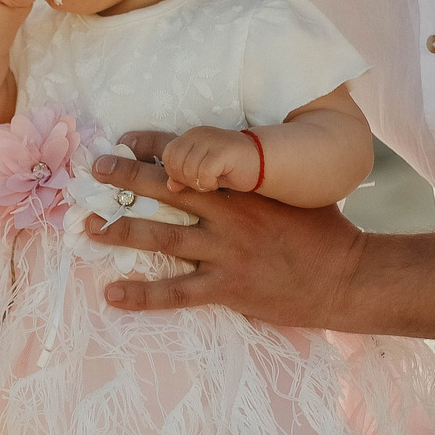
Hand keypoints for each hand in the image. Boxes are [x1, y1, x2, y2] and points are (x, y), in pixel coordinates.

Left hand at [84, 131, 365, 326]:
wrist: (347, 276)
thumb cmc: (325, 231)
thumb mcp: (295, 191)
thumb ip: (263, 176)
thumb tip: (242, 156)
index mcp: (243, 186)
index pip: (190, 156)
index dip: (154, 145)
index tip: (124, 140)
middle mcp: (228, 213)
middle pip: (164, 189)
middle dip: (124, 178)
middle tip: (93, 169)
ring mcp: (226, 252)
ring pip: (160, 237)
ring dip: (119, 230)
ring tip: (86, 228)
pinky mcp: (228, 287)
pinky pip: (175, 292)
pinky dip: (141, 294)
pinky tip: (112, 294)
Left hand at [161, 126, 261, 193]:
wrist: (261, 161)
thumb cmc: (230, 168)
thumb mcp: (202, 172)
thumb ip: (184, 176)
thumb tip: (171, 186)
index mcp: (191, 136)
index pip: (168, 154)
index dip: (175, 172)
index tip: (191, 179)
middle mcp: (199, 134)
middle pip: (175, 162)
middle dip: (186, 179)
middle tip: (202, 182)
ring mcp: (211, 140)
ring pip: (188, 168)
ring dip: (198, 183)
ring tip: (211, 181)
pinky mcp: (223, 151)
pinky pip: (203, 173)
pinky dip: (208, 183)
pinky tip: (217, 182)